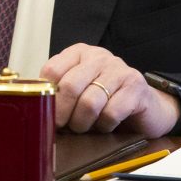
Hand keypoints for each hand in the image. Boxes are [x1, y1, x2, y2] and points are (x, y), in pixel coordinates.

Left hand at [39, 44, 178, 135]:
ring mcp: (119, 69)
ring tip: (85, 127)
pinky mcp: (136, 86)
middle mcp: (98, 56)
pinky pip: (111, 113)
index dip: (47, 97)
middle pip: (69, 86)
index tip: (46, 114)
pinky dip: (105, 126)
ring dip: (83, 123)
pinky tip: (107, 125)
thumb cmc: (105, 100)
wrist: (146, 106)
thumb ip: (58, 92)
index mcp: (79, 53)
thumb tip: (34, 108)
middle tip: (65, 126)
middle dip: (63, 114)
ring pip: (89, 103)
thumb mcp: (78, 90)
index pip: (52, 70)